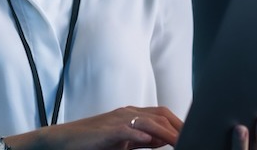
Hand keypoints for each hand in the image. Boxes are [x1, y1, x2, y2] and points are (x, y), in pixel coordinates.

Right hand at [4, 106, 182, 149]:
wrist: (62, 141)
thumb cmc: (92, 143)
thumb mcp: (123, 142)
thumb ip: (143, 141)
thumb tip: (163, 140)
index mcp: (132, 115)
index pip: (163, 115)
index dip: (179, 123)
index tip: (194, 134)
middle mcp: (127, 113)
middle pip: (161, 115)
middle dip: (178, 126)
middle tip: (194, 138)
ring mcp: (117, 119)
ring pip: (149, 121)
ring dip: (167, 132)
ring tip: (181, 142)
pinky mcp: (107, 129)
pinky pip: (127, 129)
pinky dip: (140, 134)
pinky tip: (151, 141)